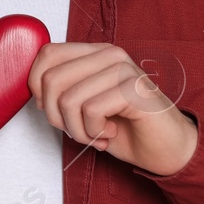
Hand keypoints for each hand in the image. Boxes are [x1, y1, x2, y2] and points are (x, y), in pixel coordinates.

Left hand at [28, 42, 197, 175]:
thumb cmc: (126, 129)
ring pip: (68, 99)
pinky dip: (94, 133)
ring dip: (77, 130)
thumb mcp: (86, 106)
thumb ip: (63, 91)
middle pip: (51, 79)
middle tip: (79, 130)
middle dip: (57, 116)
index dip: (38, 87)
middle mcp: (110, 54)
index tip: (54, 110)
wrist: (168, 150)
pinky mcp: (133, 89)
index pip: (47, 54)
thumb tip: (35, 92)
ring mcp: (123, 69)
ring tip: (97, 134)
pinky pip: (91, 111)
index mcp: (96, 53)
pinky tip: (111, 133)